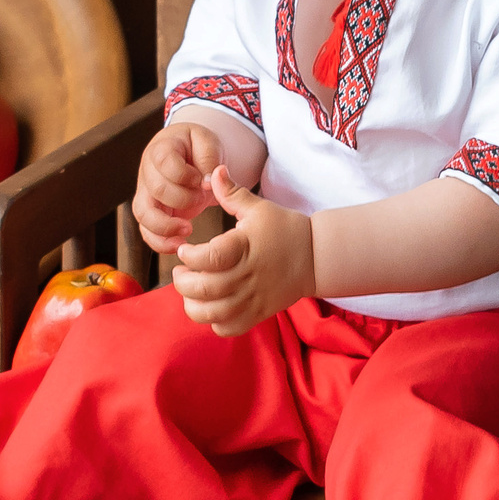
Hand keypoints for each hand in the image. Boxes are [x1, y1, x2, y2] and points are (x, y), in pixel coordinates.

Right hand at [134, 122, 223, 254]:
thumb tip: (207, 181)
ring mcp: (146, 193)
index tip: (202, 180)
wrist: (189, 155)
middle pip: (156, 190)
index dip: (184, 175)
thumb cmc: (197, 147)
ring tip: (187, 230)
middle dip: (183, 200)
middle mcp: (148, 172)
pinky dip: (160, 242)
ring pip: (144, 214)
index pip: (165, 163)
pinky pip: (147, 231)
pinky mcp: (150, 212)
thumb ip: (209, 158)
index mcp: (161, 149)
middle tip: (202, 199)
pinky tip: (178, 245)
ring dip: (166, 227)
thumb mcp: (208, 142)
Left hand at [173, 168, 314, 335]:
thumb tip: (214, 171)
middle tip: (181, 272)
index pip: (209, 259)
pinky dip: (214, 322)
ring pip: (213, 314)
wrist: (317, 257)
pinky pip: (229, 328)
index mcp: (245, 247)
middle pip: (205, 289)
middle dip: (183, 282)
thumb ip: (233, 193)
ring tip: (190, 292)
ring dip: (193, 305)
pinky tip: (210, 306)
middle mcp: (248, 276)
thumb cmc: (285, 229)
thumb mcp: (260, 208)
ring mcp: (253, 298)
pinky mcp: (258, 313)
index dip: (190, 257)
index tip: (185, 250)